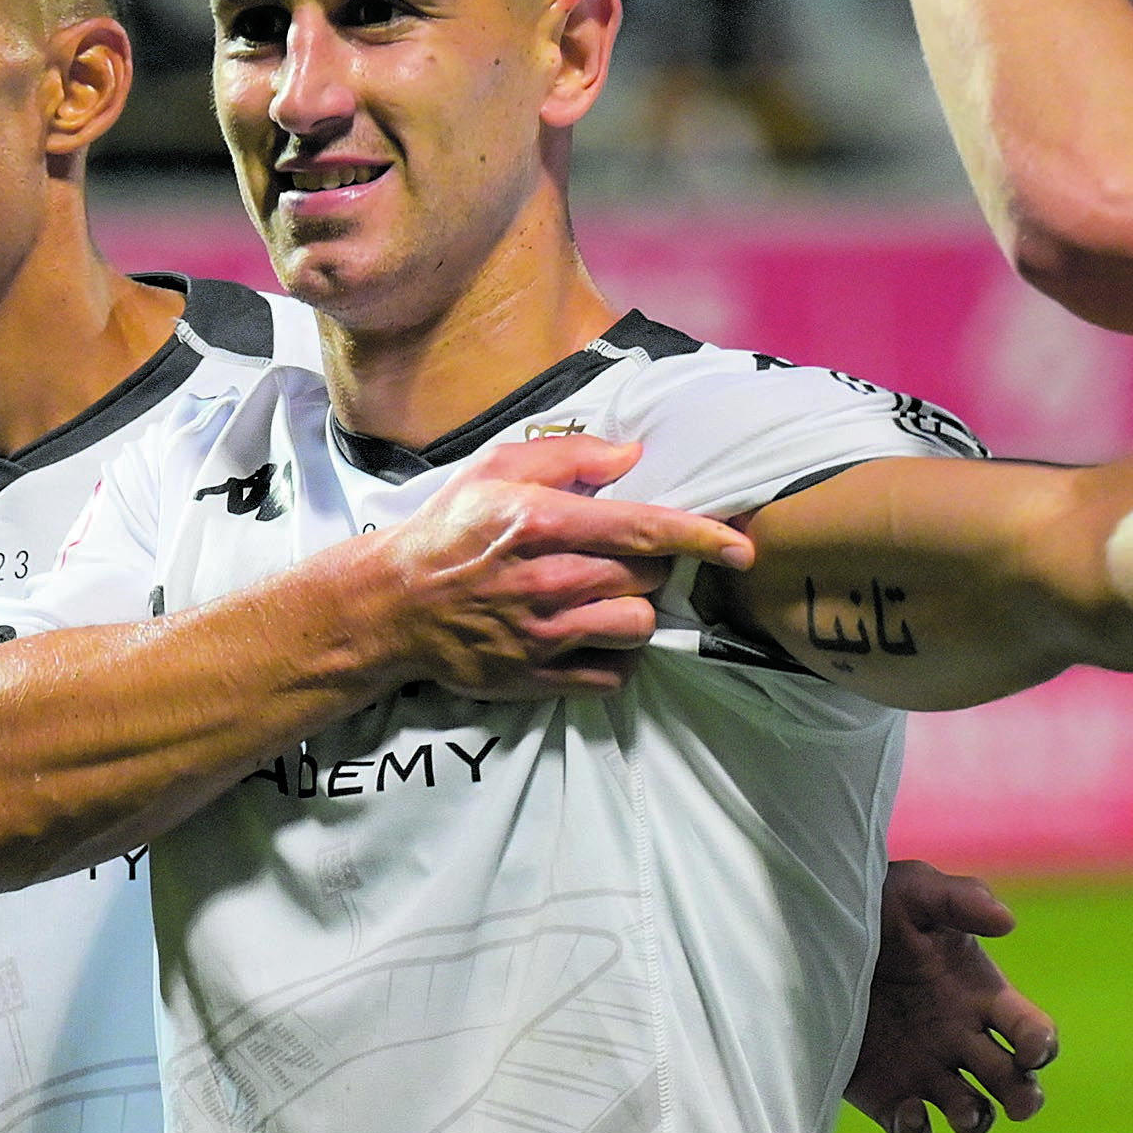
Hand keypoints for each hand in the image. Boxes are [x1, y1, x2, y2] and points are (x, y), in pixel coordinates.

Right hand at [377, 435, 753, 696]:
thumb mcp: (494, 469)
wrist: (392, 606)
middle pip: (646, 578)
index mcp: (540, 522)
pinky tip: (589, 633)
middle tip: (621, 557)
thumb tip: (632, 457)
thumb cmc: (450, 531)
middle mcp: (546, 581)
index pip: (642, 530)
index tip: (740, 545)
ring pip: (635, 626)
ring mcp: (542, 636)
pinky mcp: (536, 678)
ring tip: (604, 596)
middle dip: (650, 566)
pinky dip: (614, 656)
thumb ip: (567, 455)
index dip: (700, 537)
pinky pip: (612, 674)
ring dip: (634, 609)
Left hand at [847, 861, 1057, 1132]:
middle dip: (1024, 1096)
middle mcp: (960, 1037)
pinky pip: (913, 1131)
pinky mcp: (884, 1092)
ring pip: (972, 1114)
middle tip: (1018, 1099)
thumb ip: (960, 899)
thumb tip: (1008, 923)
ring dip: (976, 1119)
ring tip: (963, 1108)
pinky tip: (908, 1110)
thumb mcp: (913, 890)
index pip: (1030, 1030)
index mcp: (979, 994)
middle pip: (1013, 1082)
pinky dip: (917, 1132)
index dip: (1040, 1044)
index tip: (1031, 1048)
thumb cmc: (871, 902)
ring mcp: (924, 1068)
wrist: (802, 929)